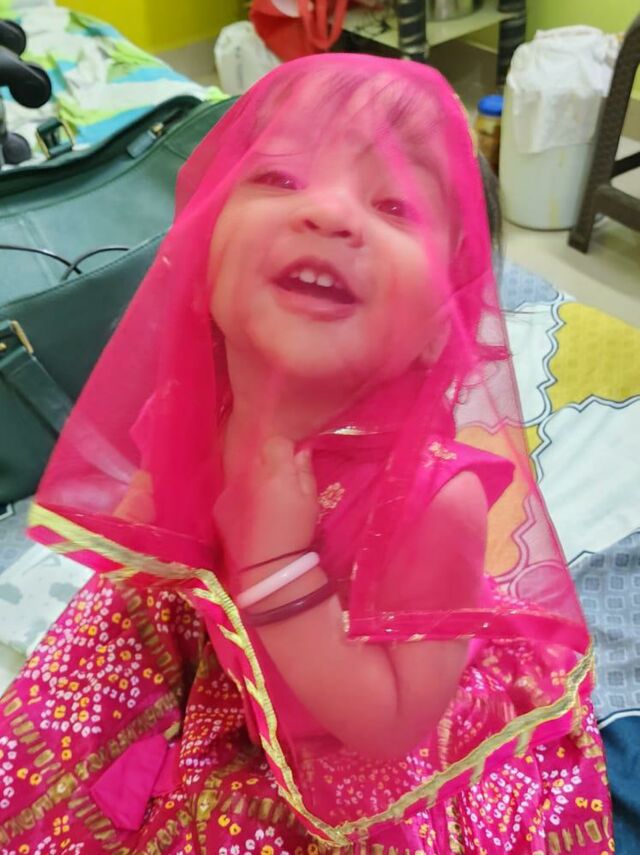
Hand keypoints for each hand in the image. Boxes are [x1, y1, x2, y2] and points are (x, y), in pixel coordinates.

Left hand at [214, 437, 318, 570]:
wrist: (266, 567)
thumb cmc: (295, 531)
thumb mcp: (310, 500)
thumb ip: (304, 471)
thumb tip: (301, 450)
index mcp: (275, 471)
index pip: (276, 442)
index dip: (286, 451)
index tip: (293, 466)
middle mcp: (249, 475)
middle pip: (259, 456)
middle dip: (270, 464)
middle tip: (281, 487)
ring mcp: (231, 489)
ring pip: (245, 474)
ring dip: (255, 481)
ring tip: (265, 505)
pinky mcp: (219, 505)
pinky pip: (233, 492)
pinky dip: (242, 498)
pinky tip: (250, 517)